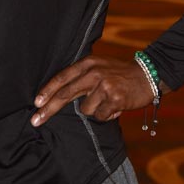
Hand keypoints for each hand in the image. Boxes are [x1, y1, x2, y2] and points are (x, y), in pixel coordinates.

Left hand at [30, 56, 161, 126]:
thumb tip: (58, 96)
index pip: (62, 77)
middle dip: (49, 109)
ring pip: (85, 109)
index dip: (48, 90)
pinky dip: (107, 115)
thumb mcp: (99, 68)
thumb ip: (82, 78)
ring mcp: (104, 85)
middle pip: (65, 93)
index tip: (36, 102)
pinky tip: (116, 106)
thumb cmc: (119, 75)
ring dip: (95, 110)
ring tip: (108, 101)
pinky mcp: (114, 98)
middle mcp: (94, 72)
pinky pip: (100, 116)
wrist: (148, 75)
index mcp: (88, 63)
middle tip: (35, 120)